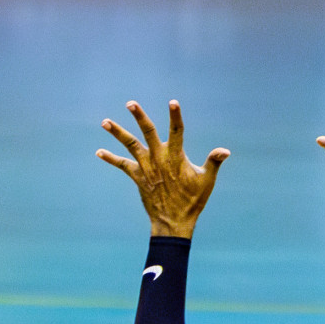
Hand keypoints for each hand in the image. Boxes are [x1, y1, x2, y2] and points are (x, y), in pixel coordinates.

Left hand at [97, 100, 228, 238]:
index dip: (175, 116)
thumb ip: (214, 162)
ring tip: (105, 121)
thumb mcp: (207, 181)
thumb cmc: (193, 201)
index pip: (177, 131)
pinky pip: (122, 165)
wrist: (174, 222)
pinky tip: (99, 152)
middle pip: (148, 132)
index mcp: (176, 158)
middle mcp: (158, 159)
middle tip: (130, 103)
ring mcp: (146, 168)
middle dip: (139, 117)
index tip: (173, 102)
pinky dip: (111, 158)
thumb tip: (225, 150)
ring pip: (130, 145)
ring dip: (117, 133)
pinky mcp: (137, 177)